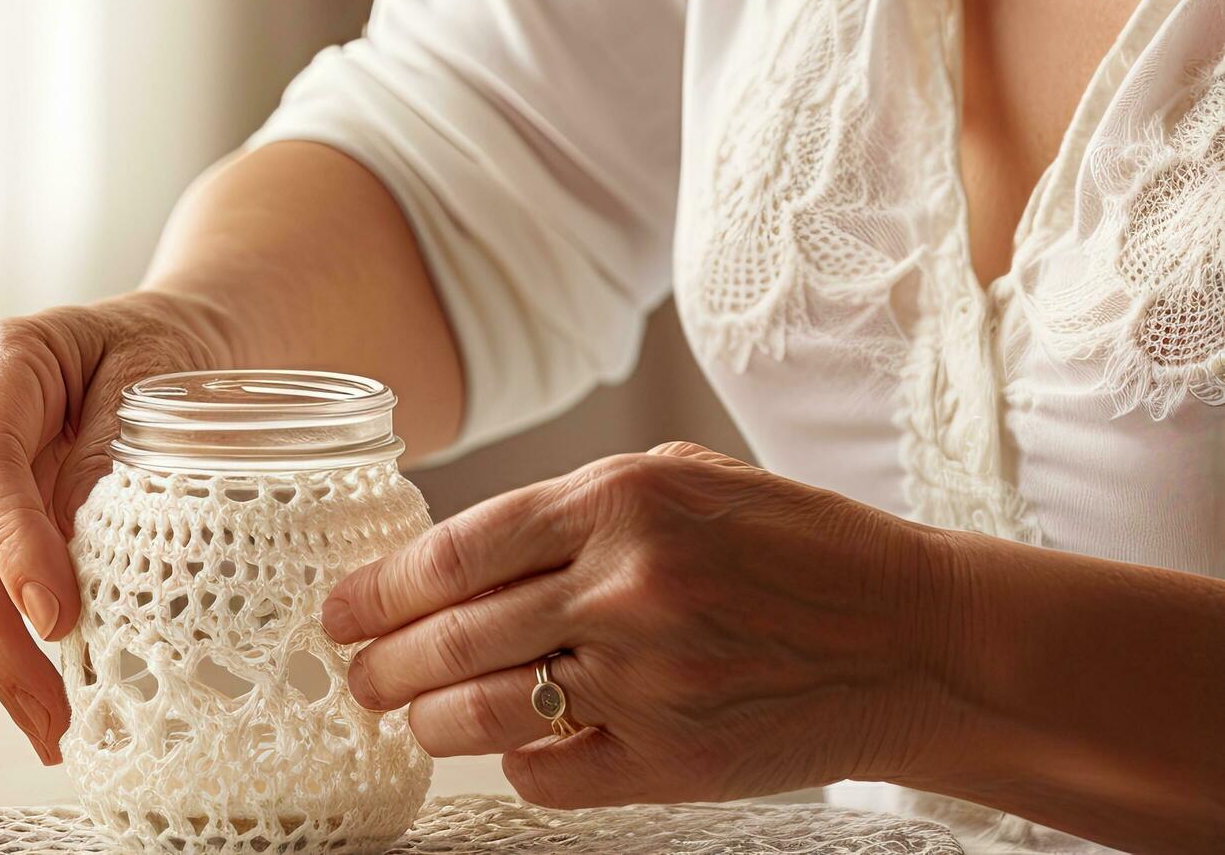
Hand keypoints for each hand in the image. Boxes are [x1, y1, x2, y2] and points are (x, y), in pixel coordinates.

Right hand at [0, 292, 226, 761]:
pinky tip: (51, 701)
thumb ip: (118, 455)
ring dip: (0, 658)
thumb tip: (88, 555)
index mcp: (4, 364)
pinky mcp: (2, 522)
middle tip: (49, 711)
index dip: (11, 545)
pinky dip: (19, 648)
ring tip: (52, 729)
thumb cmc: (180, 347)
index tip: (57, 617)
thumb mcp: (165, 378)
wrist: (193, 336)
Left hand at [324, 441, 968, 805]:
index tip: (340, 608)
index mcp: (619, 502)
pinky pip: (548, 775)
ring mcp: (646, 681)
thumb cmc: (798, 549)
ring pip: (482, 713)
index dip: (379, 587)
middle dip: (382, 661)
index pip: (454, 551)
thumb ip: (574, 506)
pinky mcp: (672, 762)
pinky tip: (508, 750)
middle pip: (451, 636)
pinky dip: (515, 766)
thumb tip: (453, 550)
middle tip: (356, 672)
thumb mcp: (686, 482)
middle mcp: (623, 589)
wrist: (916, 637)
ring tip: (406, 715)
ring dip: (425, 719)